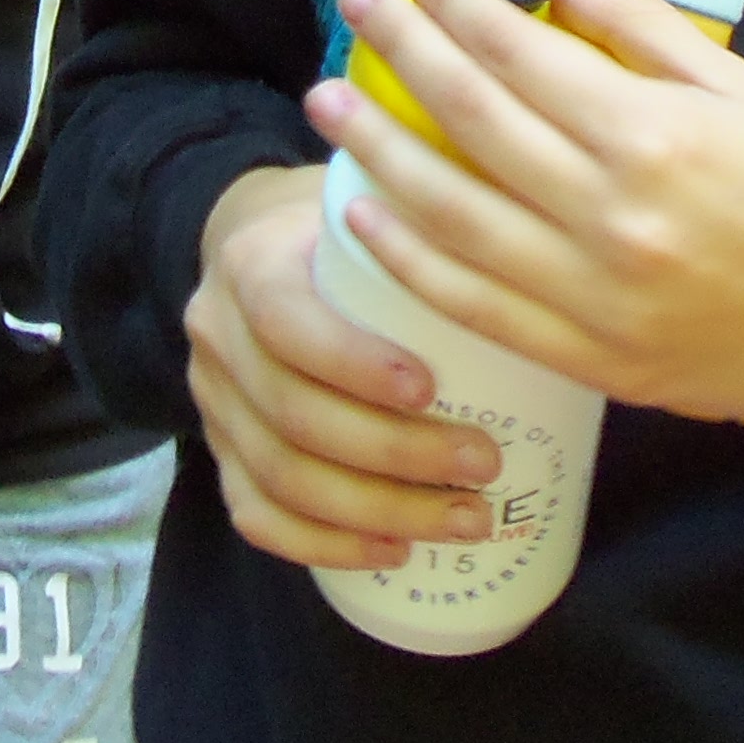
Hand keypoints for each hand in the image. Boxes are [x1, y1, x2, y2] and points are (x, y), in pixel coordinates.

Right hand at [181, 160, 512, 568]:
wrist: (256, 241)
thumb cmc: (343, 224)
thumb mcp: (371, 192)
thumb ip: (426, 208)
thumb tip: (531, 225)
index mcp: (251, 263)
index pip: (287, 322)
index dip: (354, 364)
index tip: (432, 388)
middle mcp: (217, 334)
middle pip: (294, 417)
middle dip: (396, 456)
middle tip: (485, 466)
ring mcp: (212, 401)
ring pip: (281, 478)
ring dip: (378, 512)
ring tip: (466, 520)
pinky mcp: (218, 450)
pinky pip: (255, 514)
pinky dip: (324, 545)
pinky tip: (392, 550)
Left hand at [313, 0, 743, 461]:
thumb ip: (646, 32)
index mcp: (661, 138)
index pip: (523, 59)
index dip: (458, 10)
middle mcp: (618, 218)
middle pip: (474, 124)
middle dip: (402, 58)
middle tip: (355, 10)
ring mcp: (602, 299)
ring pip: (455, 219)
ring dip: (380, 153)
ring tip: (329, 102)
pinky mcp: (601, 362)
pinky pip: (479, 308)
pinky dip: (411, 260)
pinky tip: (367, 213)